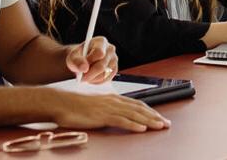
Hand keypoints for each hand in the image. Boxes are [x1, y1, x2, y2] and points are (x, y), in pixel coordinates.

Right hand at [51, 91, 170, 131]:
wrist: (60, 102)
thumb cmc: (74, 106)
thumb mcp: (95, 105)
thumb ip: (106, 109)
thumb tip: (116, 115)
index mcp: (112, 98)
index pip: (136, 104)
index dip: (150, 111)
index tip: (160, 117)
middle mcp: (113, 101)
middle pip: (139, 108)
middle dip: (154, 116)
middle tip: (167, 124)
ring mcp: (108, 108)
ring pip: (133, 114)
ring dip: (148, 121)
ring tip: (160, 126)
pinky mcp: (101, 115)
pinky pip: (120, 120)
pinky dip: (133, 125)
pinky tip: (141, 129)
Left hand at [65, 36, 117, 83]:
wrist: (83, 61)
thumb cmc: (79, 56)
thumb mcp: (73, 57)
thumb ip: (76, 61)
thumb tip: (84, 68)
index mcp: (101, 41)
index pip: (99, 53)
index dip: (90, 62)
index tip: (82, 68)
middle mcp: (110, 49)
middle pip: (102, 66)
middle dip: (90, 74)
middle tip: (81, 78)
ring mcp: (114, 60)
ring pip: (104, 74)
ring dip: (93, 79)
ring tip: (86, 76)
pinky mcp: (114, 70)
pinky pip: (106, 79)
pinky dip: (97, 82)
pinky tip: (92, 77)